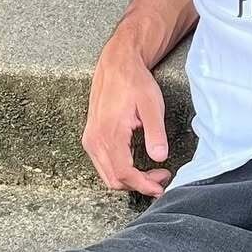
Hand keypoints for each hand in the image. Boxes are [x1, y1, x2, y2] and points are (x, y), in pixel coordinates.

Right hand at [81, 50, 172, 197]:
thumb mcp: (151, 104)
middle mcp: (95, 140)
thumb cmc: (134, 81)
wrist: (117, 65)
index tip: (160, 187)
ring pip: (107, 175)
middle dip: (139, 185)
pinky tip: (137, 165)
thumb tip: (160, 157)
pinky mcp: (91, 138)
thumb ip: (156, 132)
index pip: (124, 173)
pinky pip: (103, 165)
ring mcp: (90, 140)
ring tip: (152, 174)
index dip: (143, 185)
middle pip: (114, 179)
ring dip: (130, 180)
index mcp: (109, 132)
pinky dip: (120, 171)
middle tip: (161, 178)